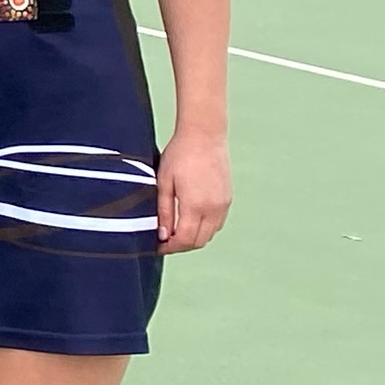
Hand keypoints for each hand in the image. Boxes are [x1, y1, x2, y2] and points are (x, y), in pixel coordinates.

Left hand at [156, 128, 230, 251]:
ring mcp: (223, 204)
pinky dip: (204, 228)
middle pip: (199, 242)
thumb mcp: (164, 183)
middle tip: (164, 241)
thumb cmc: (180, 155)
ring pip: (210, 234)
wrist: (204, 136)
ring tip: (175, 231)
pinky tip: (190, 221)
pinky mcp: (227, 199)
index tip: (157, 246)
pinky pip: (217, 223)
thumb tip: (162, 234)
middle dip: (180, 246)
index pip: (184, 240)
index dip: (170, 247)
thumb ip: (163, 211)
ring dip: (193, 238)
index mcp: (195, 205)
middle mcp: (213, 208)